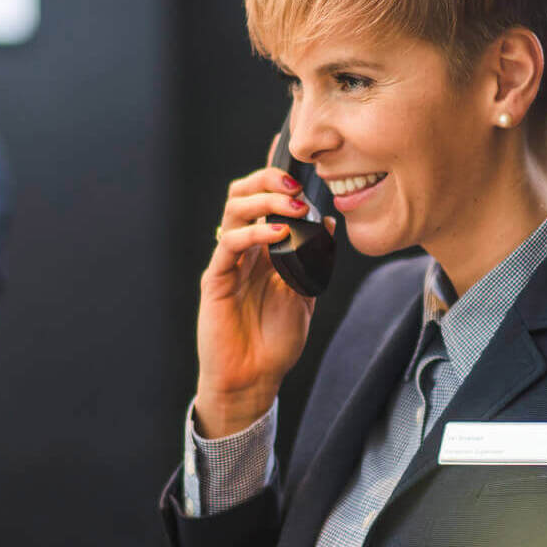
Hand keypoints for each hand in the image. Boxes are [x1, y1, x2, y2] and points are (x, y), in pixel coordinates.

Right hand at [194, 138, 336, 437]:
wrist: (255, 379)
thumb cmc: (276, 340)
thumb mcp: (306, 293)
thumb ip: (315, 258)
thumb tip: (329, 221)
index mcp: (264, 247)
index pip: (264, 199)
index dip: (276, 178)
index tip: (300, 167)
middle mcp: (244, 248)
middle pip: (242, 194)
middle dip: (268, 181)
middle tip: (296, 186)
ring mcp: (228, 262)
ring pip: (233, 212)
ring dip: (264, 202)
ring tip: (293, 208)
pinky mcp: (216, 279)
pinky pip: (229, 245)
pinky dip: (254, 234)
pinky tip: (278, 235)